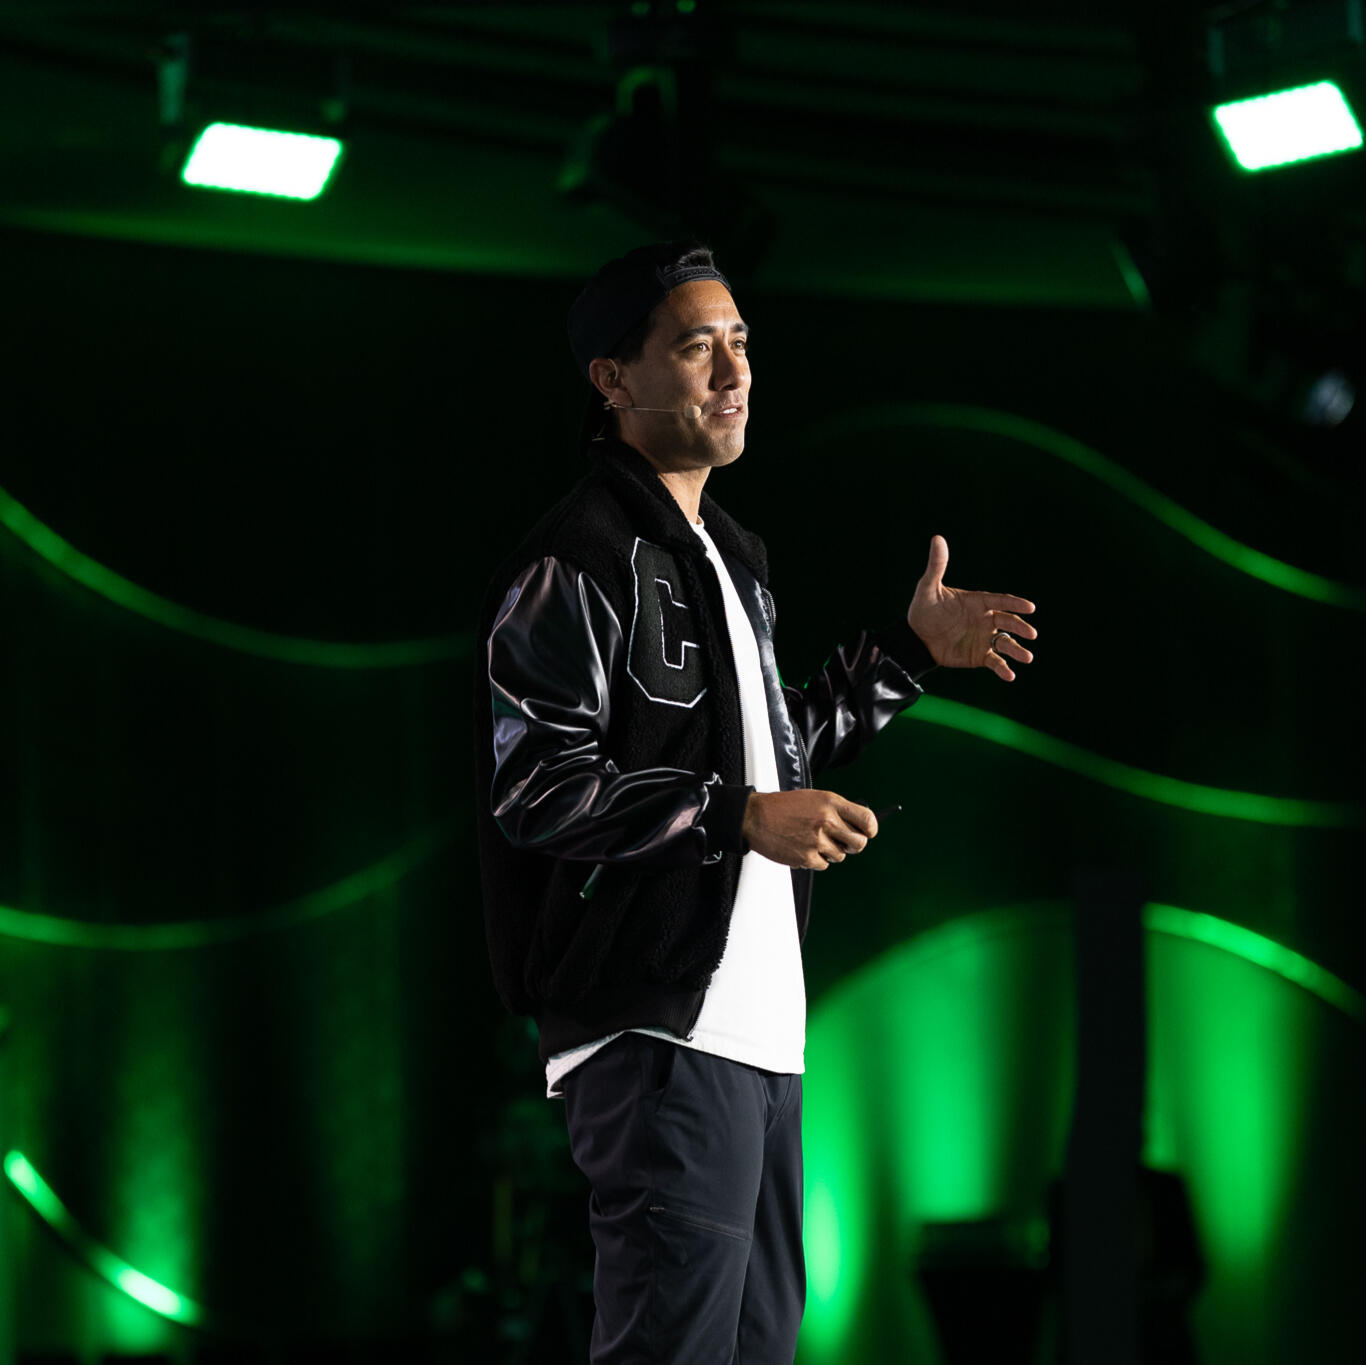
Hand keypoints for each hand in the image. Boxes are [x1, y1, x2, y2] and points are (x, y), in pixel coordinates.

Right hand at [741, 790, 877, 869]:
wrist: (755, 817)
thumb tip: (857, 826)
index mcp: (831, 802)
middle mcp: (827, 821)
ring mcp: (817, 841)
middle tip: (843, 842)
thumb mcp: (814, 798)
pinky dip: (815, 860)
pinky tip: (802, 847)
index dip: (870, 829)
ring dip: (830, 852)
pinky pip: (823, 865)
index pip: (867, 819)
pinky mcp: (807, 857)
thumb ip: (836, 810)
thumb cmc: (782, 807)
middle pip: (859, 843)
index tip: (868, 832)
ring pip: (840, 856)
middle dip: (853, 845)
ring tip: (812, 840)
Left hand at [908, 535, 1036, 681]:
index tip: (1030, 607)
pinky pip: (995, 662)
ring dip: (1017, 650)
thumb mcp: (928, 588)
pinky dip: (1003, 669)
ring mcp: (984, 638)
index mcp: (978, 601)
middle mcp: (986, 619)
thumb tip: (937, 538)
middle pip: (1008, 622)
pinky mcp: (979, 655)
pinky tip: (1010, 676)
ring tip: (1028, 657)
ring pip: (1006, 643)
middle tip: (1031, 633)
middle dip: (1020, 627)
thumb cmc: (923, 610)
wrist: (915, 638)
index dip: (1015, 603)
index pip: (1000, 600)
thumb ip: (937, 566)